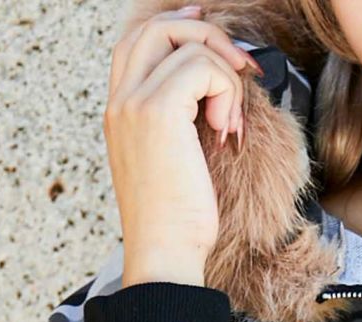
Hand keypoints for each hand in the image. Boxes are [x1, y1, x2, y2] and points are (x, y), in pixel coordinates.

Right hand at [102, 3, 264, 286]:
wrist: (165, 255)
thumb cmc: (178, 223)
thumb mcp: (176, 163)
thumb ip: (182, 123)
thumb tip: (212, 93)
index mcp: (120, 111)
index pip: (138, 42)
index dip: (176, 26)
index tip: (210, 31)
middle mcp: (120, 101)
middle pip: (155, 27)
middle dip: (206, 36)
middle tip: (242, 67)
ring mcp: (134, 103)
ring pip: (185, 44)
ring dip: (225, 77)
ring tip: (229, 124)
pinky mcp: (157, 110)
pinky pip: (202, 68)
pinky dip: (227, 92)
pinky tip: (226, 131)